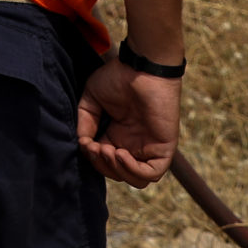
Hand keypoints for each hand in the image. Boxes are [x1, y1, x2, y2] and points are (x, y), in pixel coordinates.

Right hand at [75, 55, 178, 186]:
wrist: (142, 67)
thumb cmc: (117, 77)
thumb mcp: (91, 99)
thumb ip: (84, 122)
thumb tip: (82, 145)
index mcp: (117, 136)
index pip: (105, 163)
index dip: (93, 159)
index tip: (85, 143)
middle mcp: (134, 145)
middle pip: (118, 174)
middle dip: (102, 165)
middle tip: (95, 147)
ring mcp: (150, 148)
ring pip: (136, 180)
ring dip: (117, 171)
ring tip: (107, 150)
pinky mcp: (164, 149)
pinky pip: (152, 173)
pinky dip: (134, 170)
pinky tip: (120, 153)